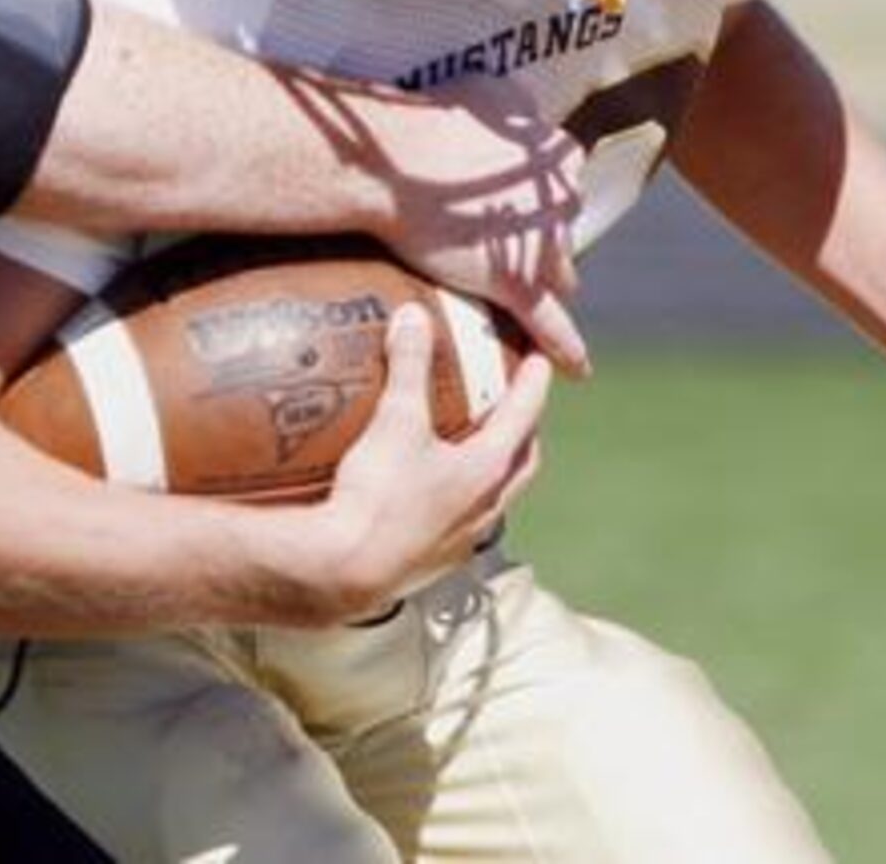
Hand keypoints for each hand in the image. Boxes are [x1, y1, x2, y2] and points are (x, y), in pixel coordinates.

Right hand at [312, 305, 552, 618]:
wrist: (345, 570)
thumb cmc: (378, 493)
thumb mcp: (395, 421)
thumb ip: (409, 366)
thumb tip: (415, 316)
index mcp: (487, 469)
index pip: (523, 417)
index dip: (532, 385)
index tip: (540, 361)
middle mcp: (486, 506)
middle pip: (523, 464)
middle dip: (526, 432)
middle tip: (518, 407)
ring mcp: (463, 538)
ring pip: (497, 497)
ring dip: (497, 469)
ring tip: (480, 448)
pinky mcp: (437, 560)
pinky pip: (464, 522)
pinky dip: (462, 498)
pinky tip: (434, 492)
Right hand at [351, 79, 590, 377]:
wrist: (394, 163)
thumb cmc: (431, 120)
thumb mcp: (488, 90)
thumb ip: (516, 103)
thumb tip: (523, 111)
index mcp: (554, 158)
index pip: (562, 180)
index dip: (537, 193)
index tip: (513, 199)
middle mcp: (559, 203)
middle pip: (563, 229)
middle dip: (542, 237)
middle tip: (500, 240)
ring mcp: (541, 248)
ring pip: (559, 274)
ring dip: (544, 280)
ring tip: (515, 290)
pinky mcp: (516, 286)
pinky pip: (550, 325)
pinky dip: (565, 348)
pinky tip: (577, 370)